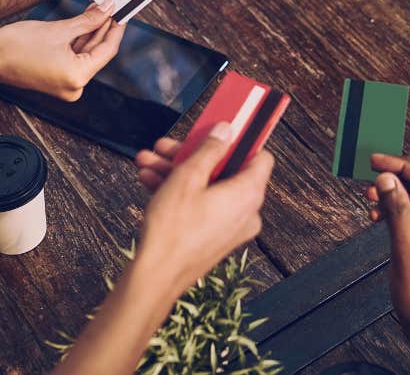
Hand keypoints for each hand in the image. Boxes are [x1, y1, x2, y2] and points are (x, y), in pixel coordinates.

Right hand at [0, 1, 124, 99]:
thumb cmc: (16, 46)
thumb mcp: (59, 29)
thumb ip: (88, 20)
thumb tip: (108, 9)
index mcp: (77, 77)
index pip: (107, 50)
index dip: (116, 28)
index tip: (123, 11)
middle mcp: (74, 86)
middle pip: (97, 52)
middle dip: (104, 28)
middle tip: (112, 6)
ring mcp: (66, 85)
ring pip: (86, 53)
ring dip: (92, 32)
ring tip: (99, 9)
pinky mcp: (58, 79)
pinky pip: (75, 58)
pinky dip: (79, 41)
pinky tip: (86, 22)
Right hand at [134, 129, 273, 288]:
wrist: (154, 278)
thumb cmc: (173, 228)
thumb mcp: (188, 177)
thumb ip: (209, 149)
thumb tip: (226, 130)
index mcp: (249, 193)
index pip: (260, 157)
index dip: (241, 141)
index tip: (220, 130)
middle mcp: (246, 211)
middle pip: (225, 170)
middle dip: (192, 155)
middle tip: (168, 146)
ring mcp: (230, 226)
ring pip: (207, 187)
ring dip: (177, 171)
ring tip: (148, 161)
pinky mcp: (213, 237)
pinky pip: (201, 205)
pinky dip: (179, 192)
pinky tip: (150, 180)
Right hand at [366, 155, 409, 365]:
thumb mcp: (407, 250)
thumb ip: (398, 210)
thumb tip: (386, 177)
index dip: (401, 164)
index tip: (375, 160)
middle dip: (398, 173)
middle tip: (371, 170)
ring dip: (395, 190)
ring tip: (369, 197)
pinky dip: (396, 206)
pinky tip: (376, 215)